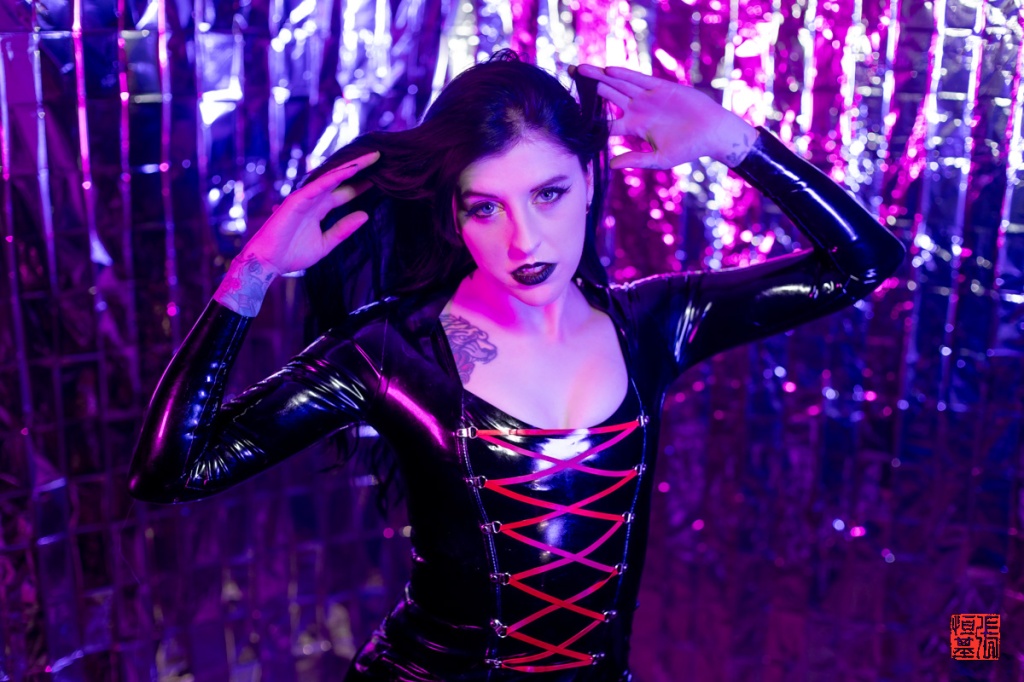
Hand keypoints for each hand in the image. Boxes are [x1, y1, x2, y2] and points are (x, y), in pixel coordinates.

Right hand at [241, 150, 379, 274]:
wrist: (269, 263)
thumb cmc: (293, 254)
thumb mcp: (326, 244)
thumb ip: (344, 229)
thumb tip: (365, 215)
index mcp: (321, 208)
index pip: (346, 192)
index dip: (362, 185)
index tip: (382, 177)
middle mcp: (314, 199)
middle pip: (341, 179)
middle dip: (359, 167)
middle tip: (380, 157)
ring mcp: (306, 198)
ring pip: (332, 177)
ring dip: (350, 166)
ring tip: (370, 158)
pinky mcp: (296, 200)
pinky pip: (318, 186)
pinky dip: (334, 177)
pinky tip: (350, 170)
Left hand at [574, 64, 756, 168]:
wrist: (712, 133)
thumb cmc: (688, 149)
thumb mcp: (658, 159)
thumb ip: (635, 159)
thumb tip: (611, 166)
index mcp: (635, 129)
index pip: (608, 124)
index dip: (591, 119)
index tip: (572, 116)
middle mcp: (638, 111)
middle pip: (608, 97)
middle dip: (590, 89)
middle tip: (569, 79)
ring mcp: (649, 98)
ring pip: (620, 85)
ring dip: (601, 77)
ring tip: (581, 70)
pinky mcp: (661, 88)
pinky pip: (639, 79)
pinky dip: (624, 74)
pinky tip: (608, 70)